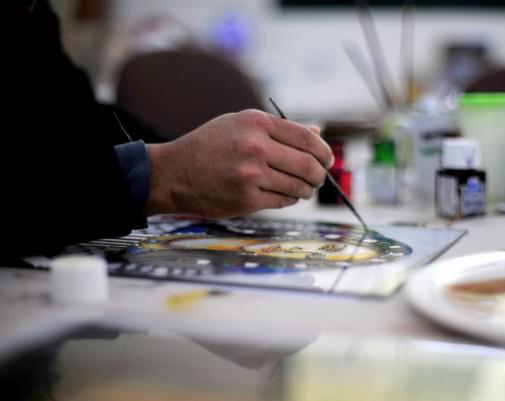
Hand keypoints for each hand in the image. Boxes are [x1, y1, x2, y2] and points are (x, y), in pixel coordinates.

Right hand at [145, 109, 333, 217]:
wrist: (172, 173)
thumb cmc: (208, 146)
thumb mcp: (239, 125)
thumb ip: (279, 129)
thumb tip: (316, 133)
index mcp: (256, 123)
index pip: (306, 138)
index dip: (323, 151)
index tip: (326, 160)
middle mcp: (255, 146)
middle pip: (308, 164)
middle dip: (320, 174)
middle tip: (319, 178)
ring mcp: (251, 174)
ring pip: (298, 186)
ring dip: (307, 190)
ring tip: (304, 189)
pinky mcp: (247, 199)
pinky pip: (283, 201)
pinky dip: (289, 199)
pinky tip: (285, 195)